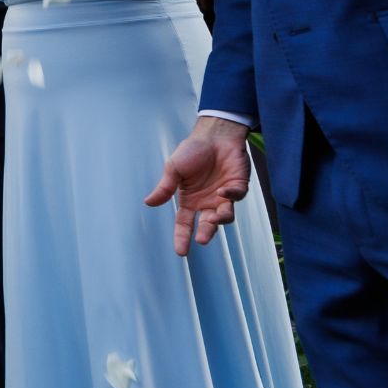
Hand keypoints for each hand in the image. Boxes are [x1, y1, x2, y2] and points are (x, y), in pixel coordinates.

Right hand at [144, 116, 252, 255]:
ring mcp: (223, 196)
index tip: (180, 252)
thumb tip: (148, 203)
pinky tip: (223, 189)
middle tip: (202, 239)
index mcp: (189, 200)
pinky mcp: (238, 187)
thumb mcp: (174, 169)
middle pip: (206, 225)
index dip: (182, 237)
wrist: (214, 135)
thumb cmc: (193, 150)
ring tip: (215, 217)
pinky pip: (236, 197)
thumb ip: (164, 187)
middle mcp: (206, 202)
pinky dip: (231, 196)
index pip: (184, 223)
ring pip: (224, 216)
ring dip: (220, 219)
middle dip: (205, 233)